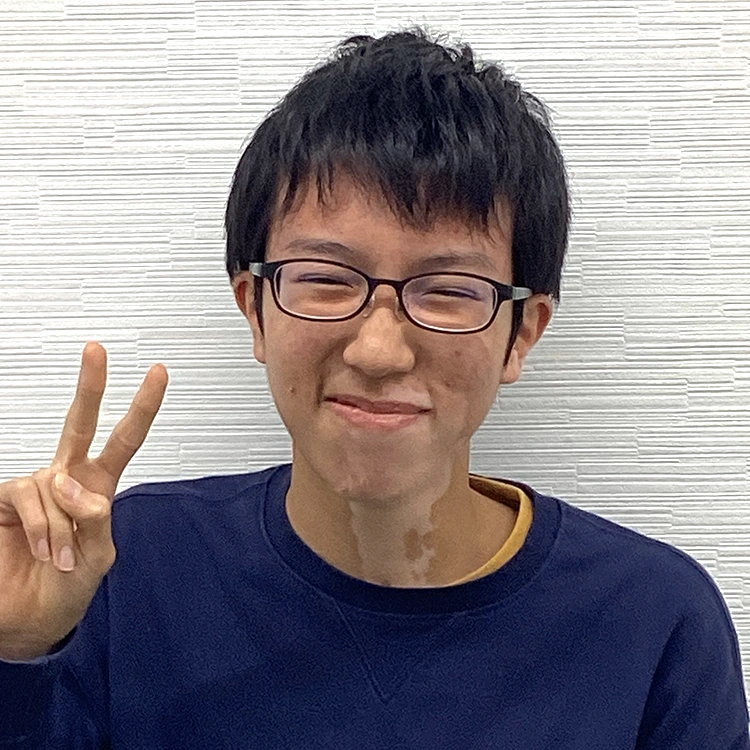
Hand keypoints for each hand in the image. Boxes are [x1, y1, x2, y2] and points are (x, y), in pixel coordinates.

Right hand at [0, 342, 167, 659]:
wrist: (31, 617)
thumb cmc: (69, 585)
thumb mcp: (99, 555)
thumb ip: (95, 518)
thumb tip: (75, 485)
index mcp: (98, 486)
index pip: (124, 439)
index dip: (142, 407)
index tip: (158, 372)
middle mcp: (67, 479)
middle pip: (80, 423)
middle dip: (90, 386)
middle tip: (97, 348)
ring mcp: (37, 487)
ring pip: (55, 481)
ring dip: (61, 524)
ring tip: (60, 556)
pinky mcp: (6, 499)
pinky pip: (29, 496)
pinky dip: (42, 527)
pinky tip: (44, 548)